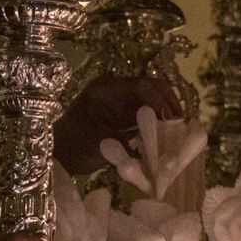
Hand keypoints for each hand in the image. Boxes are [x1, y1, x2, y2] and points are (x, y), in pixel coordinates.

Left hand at [53, 74, 181, 174]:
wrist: (59, 154)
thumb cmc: (76, 149)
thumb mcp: (105, 144)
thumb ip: (134, 137)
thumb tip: (164, 139)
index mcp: (106, 89)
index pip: (142, 86)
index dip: (162, 102)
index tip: (175, 121)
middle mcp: (114, 87)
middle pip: (151, 87)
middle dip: (169, 104)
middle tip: (181, 126)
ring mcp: (119, 97)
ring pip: (151, 97)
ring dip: (165, 112)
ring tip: (178, 131)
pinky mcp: (123, 109)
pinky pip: (146, 108)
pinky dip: (157, 120)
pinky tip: (166, 134)